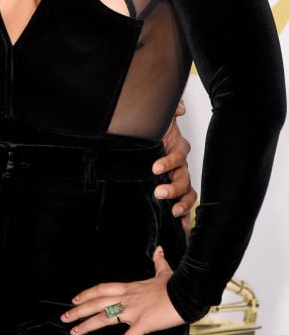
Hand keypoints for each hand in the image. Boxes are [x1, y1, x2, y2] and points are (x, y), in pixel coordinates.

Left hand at [60, 247, 184, 334]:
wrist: (187, 293)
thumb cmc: (176, 284)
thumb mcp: (165, 272)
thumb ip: (159, 261)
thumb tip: (159, 249)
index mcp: (130, 288)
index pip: (102, 289)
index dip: (87, 294)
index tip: (74, 299)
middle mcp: (127, 298)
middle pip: (97, 302)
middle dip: (79, 310)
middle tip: (64, 318)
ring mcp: (134, 311)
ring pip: (105, 318)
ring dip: (88, 325)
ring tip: (74, 332)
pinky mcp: (143, 324)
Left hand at [154, 101, 196, 230]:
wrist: (146, 142)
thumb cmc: (153, 133)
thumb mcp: (160, 122)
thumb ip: (170, 114)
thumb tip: (180, 108)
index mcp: (177, 149)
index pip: (177, 157)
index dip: (168, 162)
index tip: (155, 168)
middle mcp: (180, 166)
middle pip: (183, 179)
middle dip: (172, 187)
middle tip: (159, 192)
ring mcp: (180, 180)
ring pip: (188, 193)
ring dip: (182, 203)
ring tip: (172, 210)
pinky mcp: (176, 192)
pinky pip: (185, 204)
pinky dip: (185, 215)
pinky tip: (181, 226)